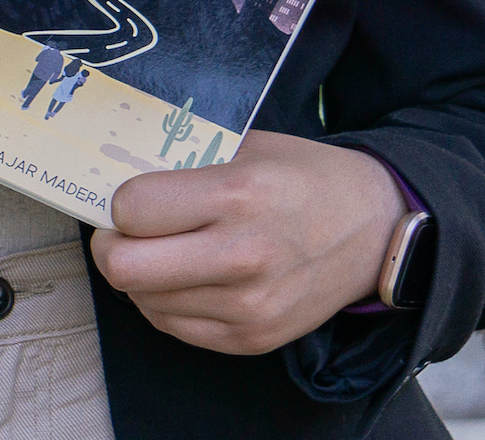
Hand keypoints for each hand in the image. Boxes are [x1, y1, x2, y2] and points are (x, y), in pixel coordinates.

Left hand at [89, 132, 403, 355]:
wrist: (373, 229)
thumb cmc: (306, 179)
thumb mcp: (248, 146)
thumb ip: (187, 162)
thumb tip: (121, 174)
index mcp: (238, 195)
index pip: (133, 209)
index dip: (119, 202)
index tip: (127, 198)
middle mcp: (241, 255)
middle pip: (125, 267)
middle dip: (111, 245)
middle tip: (120, 232)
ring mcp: (248, 306)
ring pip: (144, 301)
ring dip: (140, 276)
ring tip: (161, 251)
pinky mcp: (252, 338)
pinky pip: (174, 327)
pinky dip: (166, 302)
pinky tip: (184, 277)